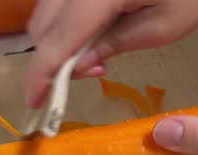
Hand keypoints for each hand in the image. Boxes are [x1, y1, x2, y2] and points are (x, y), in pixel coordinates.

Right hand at [25, 0, 197, 106]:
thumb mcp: (163, 25)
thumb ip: (115, 44)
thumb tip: (77, 67)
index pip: (59, 37)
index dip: (42, 74)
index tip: (34, 102)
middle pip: (42, 25)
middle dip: (54, 59)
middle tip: (95, 70)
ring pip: (45, 12)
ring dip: (58, 41)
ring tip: (97, 52)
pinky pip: (58, 2)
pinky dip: (65, 24)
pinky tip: (94, 31)